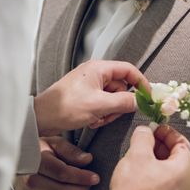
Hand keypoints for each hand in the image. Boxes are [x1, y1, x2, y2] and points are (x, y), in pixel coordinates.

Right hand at [13, 136, 99, 189]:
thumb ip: (70, 150)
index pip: (62, 173)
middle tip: (89, 185)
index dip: (81, 177)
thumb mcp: (53, 143)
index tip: (95, 177)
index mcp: (35, 162)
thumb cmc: (40, 151)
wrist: (18, 163)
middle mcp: (29, 181)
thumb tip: (87, 160)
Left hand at [34, 60, 149, 135]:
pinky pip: (103, 104)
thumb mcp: (99, 105)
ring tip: (97, 119)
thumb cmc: (66, 107)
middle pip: (121, 86)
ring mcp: (90, 85)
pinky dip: (101, 114)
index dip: (141, 83)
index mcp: (99, 68)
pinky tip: (91, 121)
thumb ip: (123, 102)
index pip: (128, 70)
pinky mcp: (85, 96)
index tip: (148, 97)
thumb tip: (140, 101)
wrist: (42, 118)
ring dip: (109, 111)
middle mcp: (95, 73)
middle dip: (119, 104)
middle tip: (111, 114)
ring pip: (112, 98)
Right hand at [110, 125, 189, 189]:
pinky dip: (151, 168)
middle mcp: (182, 183)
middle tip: (147, 137)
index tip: (157, 128)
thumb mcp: (137, 153)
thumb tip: (145, 131)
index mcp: (183, 170)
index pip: (183, 143)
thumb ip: (143, 136)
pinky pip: (161, 178)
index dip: (169, 132)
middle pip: (176, 155)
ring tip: (140, 150)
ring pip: (167, 167)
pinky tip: (138, 166)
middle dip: (160, 143)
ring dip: (154, 155)